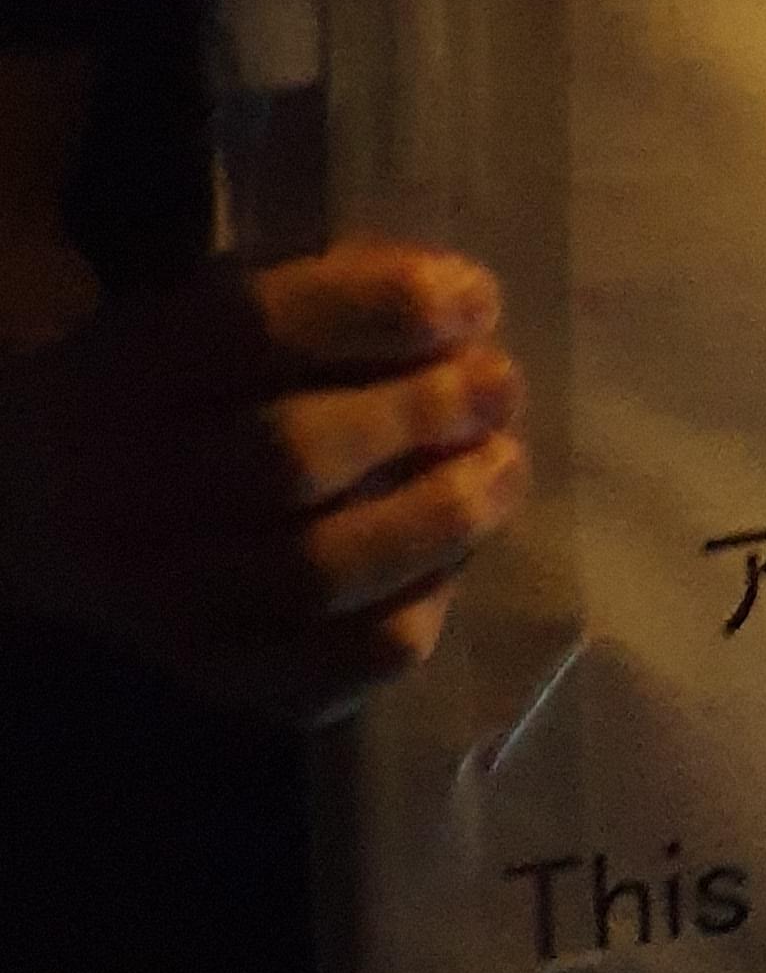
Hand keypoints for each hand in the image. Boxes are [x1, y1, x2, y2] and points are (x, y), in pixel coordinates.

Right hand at [0, 238, 528, 721]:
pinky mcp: (217, 680)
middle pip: (288, 457)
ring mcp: (161, 603)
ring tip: (504, 469)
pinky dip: (414, 614)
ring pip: (318, 573)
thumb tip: (461, 301)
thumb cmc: (178, 397)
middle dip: (419, 417)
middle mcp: (119, 493)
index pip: (249, 329)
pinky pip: (335, 668)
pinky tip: (448, 568)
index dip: (379, 309)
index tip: (477, 299)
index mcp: (113, 374)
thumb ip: (324, 293)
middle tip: (503, 389)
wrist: (55, 521)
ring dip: (439, 519)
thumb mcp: (213, 314)